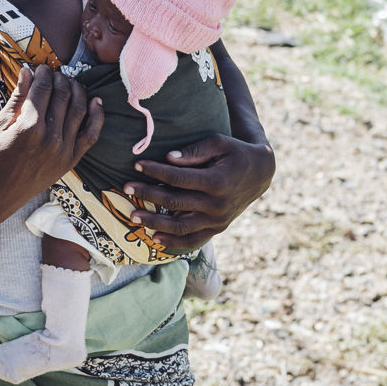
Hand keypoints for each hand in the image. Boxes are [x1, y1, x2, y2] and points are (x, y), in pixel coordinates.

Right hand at [0, 65, 103, 210]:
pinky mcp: (72, 159)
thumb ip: (17, 97)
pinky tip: (96, 101)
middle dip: (60, 79)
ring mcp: (64, 149)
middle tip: (55, 74)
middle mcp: (50, 137)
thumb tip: (27, 71)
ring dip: (77, 90)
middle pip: (63, 95)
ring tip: (70, 83)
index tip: (41, 69)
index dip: (43, 74)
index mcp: (29, 126)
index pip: (43, 89)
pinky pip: (92, 134)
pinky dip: (97, 115)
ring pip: (79, 109)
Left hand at [121, 133, 275, 251]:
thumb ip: (194, 152)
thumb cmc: (235, 153)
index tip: (137, 165)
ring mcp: (218, 220)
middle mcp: (218, 204)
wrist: (260, 173)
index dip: (156, 172)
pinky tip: (154, 238)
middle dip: (148, 194)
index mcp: (218, 181)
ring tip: (133, 216)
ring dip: (154, 222)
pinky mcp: (218, 228)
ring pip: (180, 226)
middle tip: (125, 187)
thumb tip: (167, 159)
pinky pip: (193, 240)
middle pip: (175, 202)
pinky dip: (173, 242)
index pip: (179, 178)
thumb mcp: (219, 143)